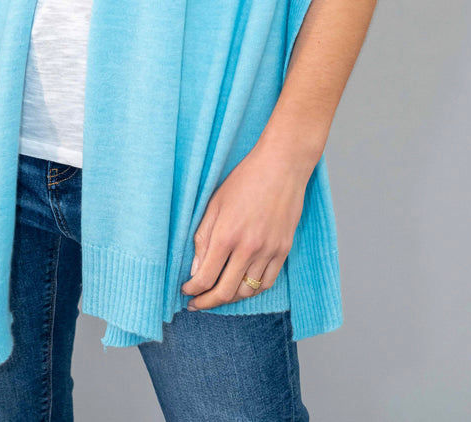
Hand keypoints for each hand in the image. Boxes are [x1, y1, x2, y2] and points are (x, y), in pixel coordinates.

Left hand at [180, 139, 314, 310]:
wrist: (282, 166)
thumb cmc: (245, 179)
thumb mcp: (215, 203)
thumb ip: (203, 238)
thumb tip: (196, 270)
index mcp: (226, 234)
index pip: (205, 277)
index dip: (193, 290)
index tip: (186, 291)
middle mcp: (248, 248)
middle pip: (225, 292)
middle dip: (207, 302)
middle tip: (197, 304)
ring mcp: (268, 251)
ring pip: (246, 291)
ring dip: (229, 298)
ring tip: (218, 296)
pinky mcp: (283, 250)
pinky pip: (267, 283)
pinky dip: (253, 291)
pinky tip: (242, 287)